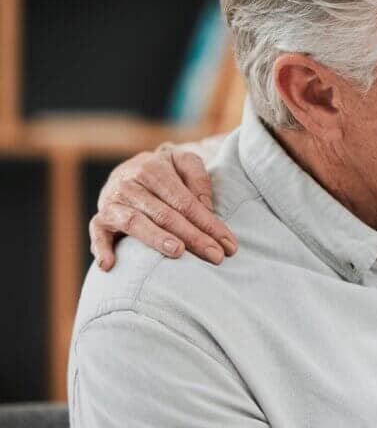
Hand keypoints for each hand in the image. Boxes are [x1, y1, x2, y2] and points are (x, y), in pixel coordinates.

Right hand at [90, 145, 236, 269]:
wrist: (130, 167)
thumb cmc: (166, 171)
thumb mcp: (184, 162)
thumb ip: (197, 177)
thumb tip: (206, 206)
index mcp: (154, 168)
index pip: (185, 201)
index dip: (209, 223)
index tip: (228, 244)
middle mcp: (130, 183)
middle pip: (165, 214)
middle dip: (193, 237)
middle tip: (215, 256)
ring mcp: (113, 201)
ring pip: (135, 223)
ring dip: (156, 239)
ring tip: (178, 252)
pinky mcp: (101, 218)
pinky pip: (97, 233)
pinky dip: (101, 248)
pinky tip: (109, 264)